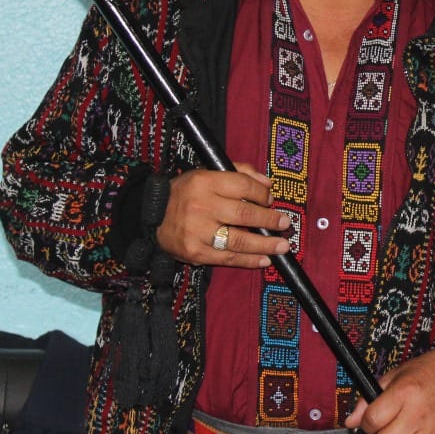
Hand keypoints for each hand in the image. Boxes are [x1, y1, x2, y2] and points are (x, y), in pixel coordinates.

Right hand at [155, 162, 290, 266]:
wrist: (150, 215)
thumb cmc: (186, 193)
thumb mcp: (207, 173)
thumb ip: (239, 173)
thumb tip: (268, 184)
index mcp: (205, 182)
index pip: (242, 185)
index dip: (262, 194)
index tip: (271, 200)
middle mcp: (202, 206)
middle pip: (244, 213)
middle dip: (269, 220)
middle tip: (284, 224)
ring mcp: (198, 231)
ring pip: (238, 239)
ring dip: (264, 244)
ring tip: (282, 246)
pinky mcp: (195, 253)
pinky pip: (227, 258)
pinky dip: (248, 260)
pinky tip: (264, 259)